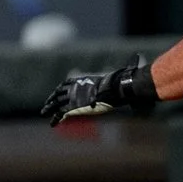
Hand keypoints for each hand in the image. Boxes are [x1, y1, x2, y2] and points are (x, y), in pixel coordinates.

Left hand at [41, 55, 155, 125]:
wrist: (114, 89)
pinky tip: (52, 124)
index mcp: (84, 80)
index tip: (58, 90)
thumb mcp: (120, 74)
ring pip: (56, 102)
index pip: (69, 82)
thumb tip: (139, 57)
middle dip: (53, 97)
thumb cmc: (118, 82)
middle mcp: (76, 87)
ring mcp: (73, 97)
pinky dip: (56, 118)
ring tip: (44, 112)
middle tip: (47, 103)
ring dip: (50, 107)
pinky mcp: (73, 107)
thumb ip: (126, 67)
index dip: (63, 87)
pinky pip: (61, 113)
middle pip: (60, 92)